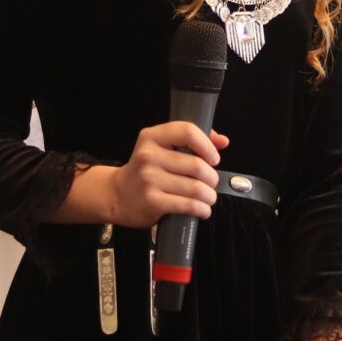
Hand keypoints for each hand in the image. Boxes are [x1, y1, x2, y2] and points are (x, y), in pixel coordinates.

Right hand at [107, 122, 228, 227]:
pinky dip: (202, 209)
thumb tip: (223, 141)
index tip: (213, 158)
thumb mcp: (162, 148)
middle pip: (197, 165)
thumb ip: (192, 140)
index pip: (187, 131)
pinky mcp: (152, 201)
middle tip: (211, 183)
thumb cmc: (147, 169)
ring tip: (208, 197)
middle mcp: (148, 155)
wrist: (118, 194)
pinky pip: (188, 205)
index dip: (207, 146)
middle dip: (212, 178)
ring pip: (195, 188)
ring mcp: (149, 179)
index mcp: (152, 136)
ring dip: (209, 196)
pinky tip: (202, 209)